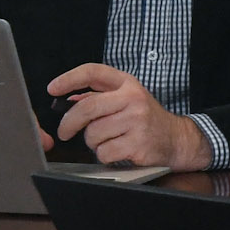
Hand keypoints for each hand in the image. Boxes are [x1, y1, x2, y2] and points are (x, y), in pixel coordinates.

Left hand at [47, 64, 212, 170]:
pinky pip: (103, 153)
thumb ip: (99, 97)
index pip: (93, 72)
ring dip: (94, 143)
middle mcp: (133, 98)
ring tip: (110, 140)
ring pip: (92, 134)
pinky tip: (118, 151)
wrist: (176, 139)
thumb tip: (70, 99)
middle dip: (69, 123)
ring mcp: (137, 121)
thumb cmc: (145, 119)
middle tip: (65, 132)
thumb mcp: (127, 100)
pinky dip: (105, 156)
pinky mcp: (138, 144)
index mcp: (127, 84)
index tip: (52, 89)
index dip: (69, 78)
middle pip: (86, 108)